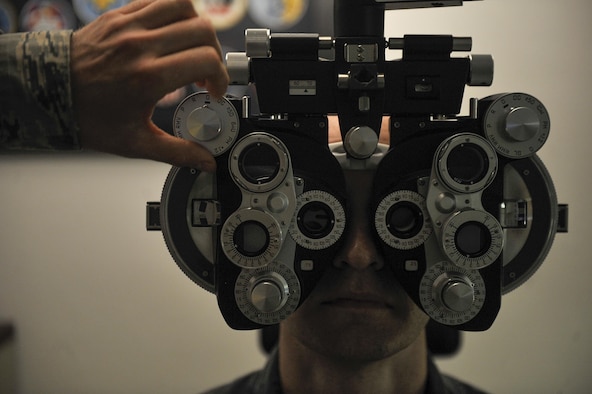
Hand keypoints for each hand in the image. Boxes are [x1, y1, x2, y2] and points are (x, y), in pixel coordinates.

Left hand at [71, 0, 228, 169]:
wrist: (48, 91)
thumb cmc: (87, 116)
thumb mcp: (135, 142)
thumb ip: (177, 152)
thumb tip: (206, 162)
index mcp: (148, 77)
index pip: (206, 60)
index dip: (220, 77)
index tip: (213, 91)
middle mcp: (141, 45)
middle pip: (203, 30)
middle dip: (215, 54)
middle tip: (204, 74)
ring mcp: (129, 25)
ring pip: (185, 7)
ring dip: (197, 28)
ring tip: (191, 50)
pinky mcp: (120, 14)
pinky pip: (159, 0)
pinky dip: (175, 14)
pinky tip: (172, 35)